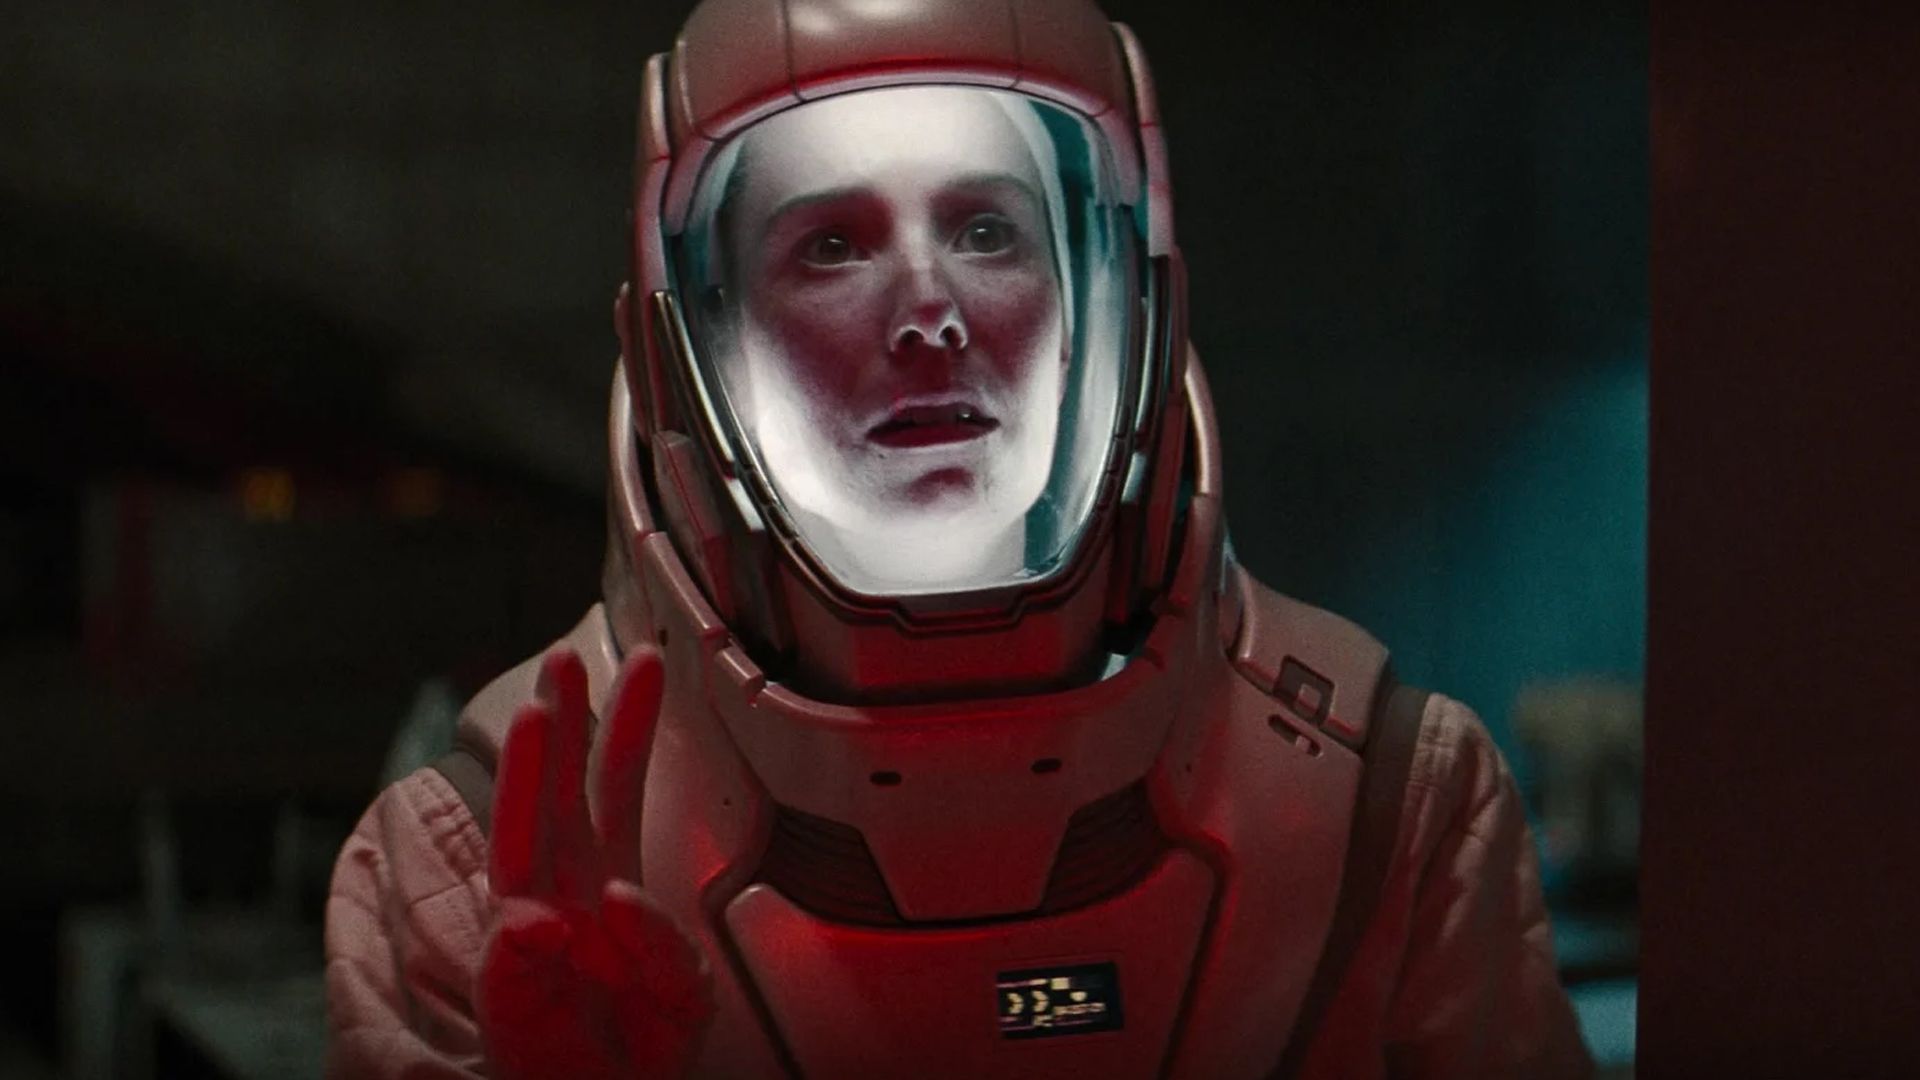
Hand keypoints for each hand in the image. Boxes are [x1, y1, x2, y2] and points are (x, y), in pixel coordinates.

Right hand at [477, 647, 712, 1078]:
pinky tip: (540, 926)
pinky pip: (512, 956)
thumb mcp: (684, 997)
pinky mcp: (506, 993)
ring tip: (536, 716)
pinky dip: (523, 941)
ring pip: (521, 841)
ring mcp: (530, 938)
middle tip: (567, 658)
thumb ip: (665, 949)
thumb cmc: (639, 1053)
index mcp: (609, 886)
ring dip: (528, 777)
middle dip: (564, 722)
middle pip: (560, 793)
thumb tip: (615, 900)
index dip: (627, 728)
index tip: (649, 664)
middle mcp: (564, 896)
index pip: (615, 789)